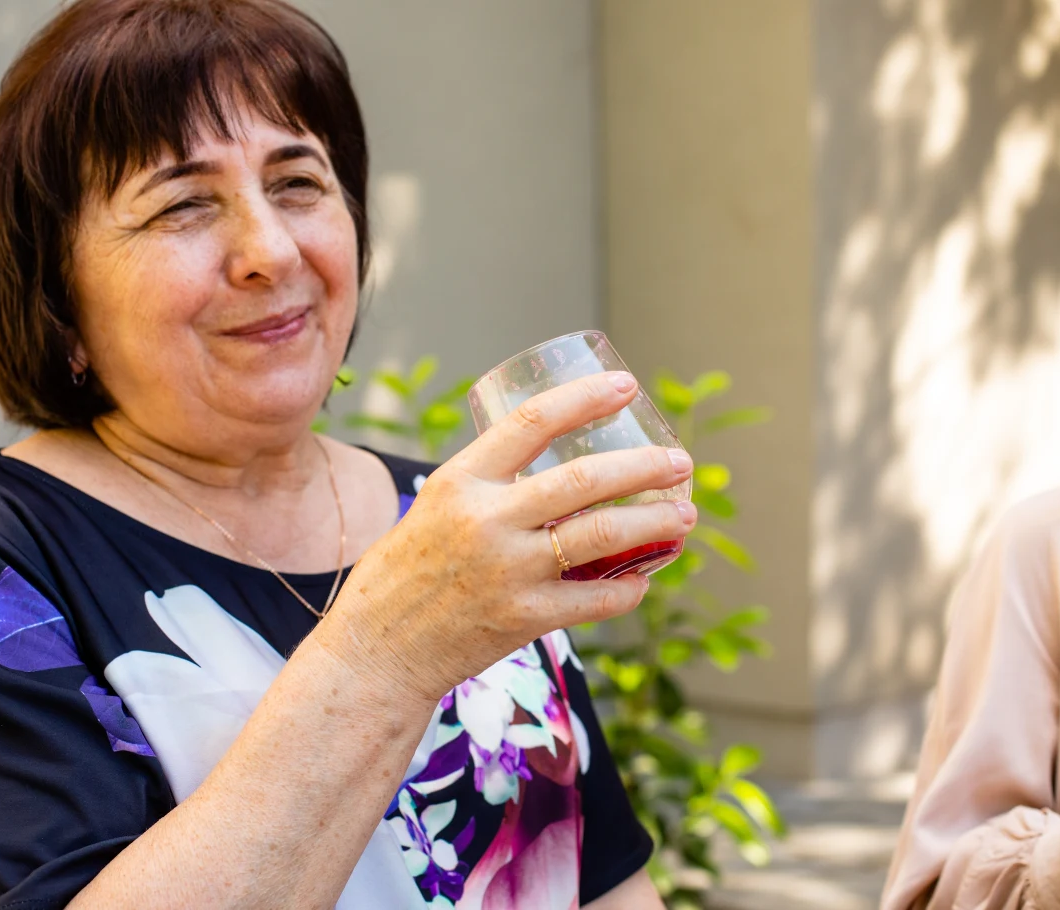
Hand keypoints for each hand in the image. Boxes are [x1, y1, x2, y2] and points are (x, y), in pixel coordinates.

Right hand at [319, 370, 697, 702]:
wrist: (376, 653)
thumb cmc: (403, 576)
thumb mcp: (433, 509)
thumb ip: (487, 488)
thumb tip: (551, 471)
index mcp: (460, 481)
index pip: (533, 421)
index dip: (586, 398)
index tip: (626, 386)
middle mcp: (486, 520)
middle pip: (585, 478)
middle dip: (645, 465)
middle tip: (678, 460)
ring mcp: (508, 571)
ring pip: (603, 535)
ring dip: (654, 523)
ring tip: (684, 515)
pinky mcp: (523, 618)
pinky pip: (596, 598)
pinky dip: (629, 589)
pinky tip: (643, 580)